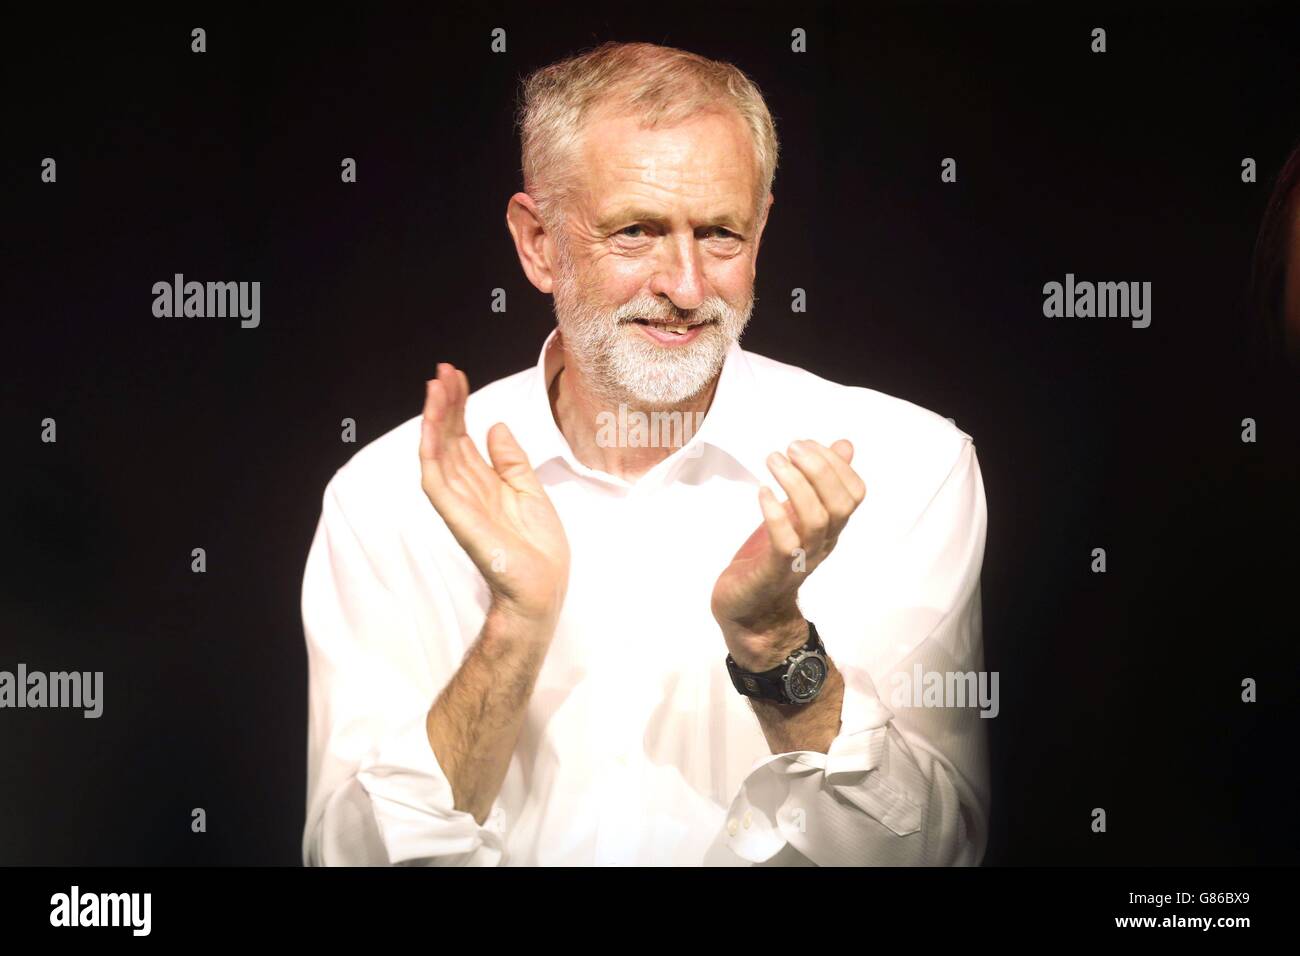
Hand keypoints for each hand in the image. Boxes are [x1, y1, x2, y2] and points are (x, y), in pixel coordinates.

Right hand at [419, 362, 570, 621]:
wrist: (543, 586)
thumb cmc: (539, 547)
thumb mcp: (530, 490)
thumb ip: (511, 460)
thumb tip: (495, 425)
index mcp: (485, 483)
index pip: (464, 437)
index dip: (459, 406)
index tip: (456, 377)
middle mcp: (467, 489)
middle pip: (449, 438)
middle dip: (445, 404)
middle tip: (442, 371)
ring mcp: (459, 502)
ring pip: (438, 452)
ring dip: (434, 419)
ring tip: (434, 387)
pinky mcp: (456, 516)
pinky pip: (436, 480)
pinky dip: (431, 452)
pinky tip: (431, 428)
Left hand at [711, 439, 864, 669]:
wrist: (749, 611)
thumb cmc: (771, 557)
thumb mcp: (796, 513)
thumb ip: (818, 482)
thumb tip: (844, 445)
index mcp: (831, 527)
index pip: (854, 493)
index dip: (836, 464)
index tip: (806, 444)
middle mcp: (823, 542)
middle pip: (839, 504)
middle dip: (819, 469)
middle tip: (791, 447)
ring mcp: (801, 558)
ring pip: (816, 519)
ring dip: (796, 484)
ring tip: (773, 460)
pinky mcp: (775, 572)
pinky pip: (785, 543)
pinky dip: (774, 514)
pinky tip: (762, 493)